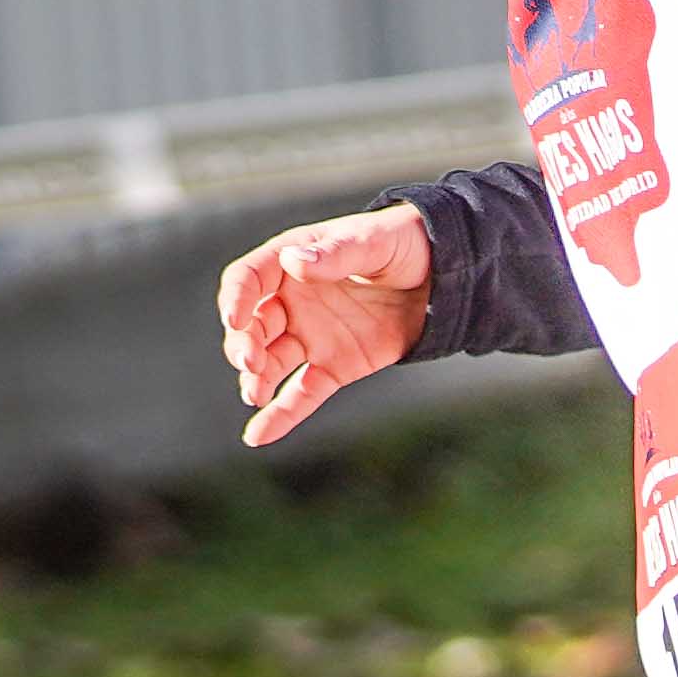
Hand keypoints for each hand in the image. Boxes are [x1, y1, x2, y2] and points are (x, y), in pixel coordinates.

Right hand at [219, 204, 433, 445]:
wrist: (442, 276)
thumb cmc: (402, 244)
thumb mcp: (372, 241)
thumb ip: (336, 253)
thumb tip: (294, 262)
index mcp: (291, 263)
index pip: (248, 280)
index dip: (237, 299)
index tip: (235, 318)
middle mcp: (292, 302)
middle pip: (252, 326)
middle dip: (244, 345)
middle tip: (251, 362)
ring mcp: (311, 336)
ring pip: (270, 363)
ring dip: (256, 380)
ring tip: (254, 395)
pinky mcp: (333, 367)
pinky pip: (301, 394)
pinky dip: (282, 416)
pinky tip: (257, 435)